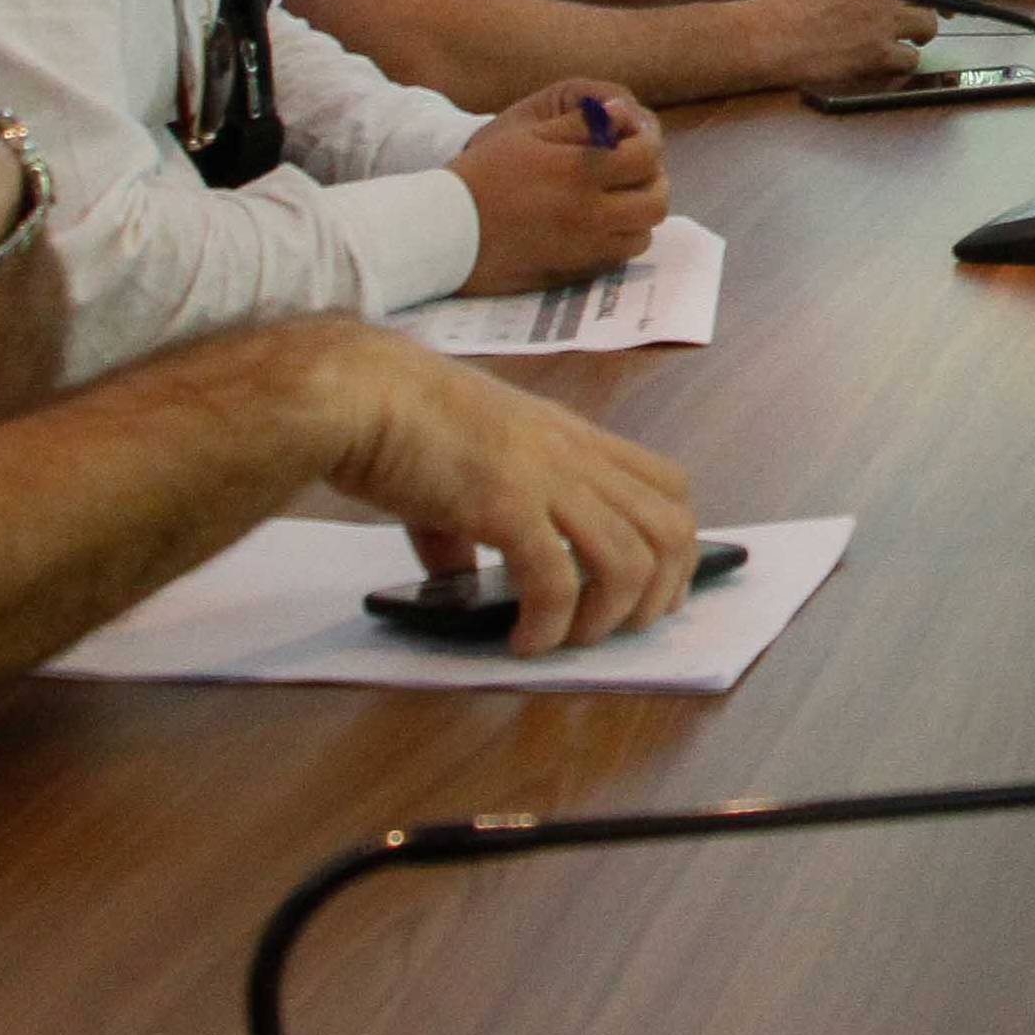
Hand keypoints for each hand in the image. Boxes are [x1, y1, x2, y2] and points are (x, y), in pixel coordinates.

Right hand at [315, 328, 696, 651]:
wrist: (360, 392)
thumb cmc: (401, 418)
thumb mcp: (463, 462)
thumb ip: (473, 522)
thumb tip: (462, 576)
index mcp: (573, 438)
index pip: (668, 486)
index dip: (674, 546)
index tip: (650, 591)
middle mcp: (574, 455)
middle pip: (669, 528)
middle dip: (660, 592)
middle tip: (620, 629)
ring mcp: (545, 477)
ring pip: (630, 559)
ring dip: (609, 616)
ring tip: (568, 642)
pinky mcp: (505, 504)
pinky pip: (557, 580)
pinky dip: (550, 624)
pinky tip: (522, 642)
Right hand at [447, 82, 669, 294]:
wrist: (447, 230)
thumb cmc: (484, 175)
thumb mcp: (529, 135)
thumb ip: (581, 123)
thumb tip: (622, 112)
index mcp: (581, 173)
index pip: (646, 157)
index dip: (648, 145)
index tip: (634, 141)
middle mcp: (591, 213)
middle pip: (655, 202)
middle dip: (652, 183)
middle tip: (633, 174)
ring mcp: (585, 247)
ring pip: (642, 235)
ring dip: (637, 216)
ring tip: (616, 201)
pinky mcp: (574, 272)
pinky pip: (616, 259)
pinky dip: (617, 241)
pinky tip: (597, 226)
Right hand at [749, 0, 950, 84]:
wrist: (771, 35)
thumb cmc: (788, 0)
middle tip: (943, 8)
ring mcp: (883, 22)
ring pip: (929, 25)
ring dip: (924, 31)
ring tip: (910, 36)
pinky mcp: (878, 53)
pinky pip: (911, 57)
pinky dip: (906, 60)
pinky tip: (892, 58)